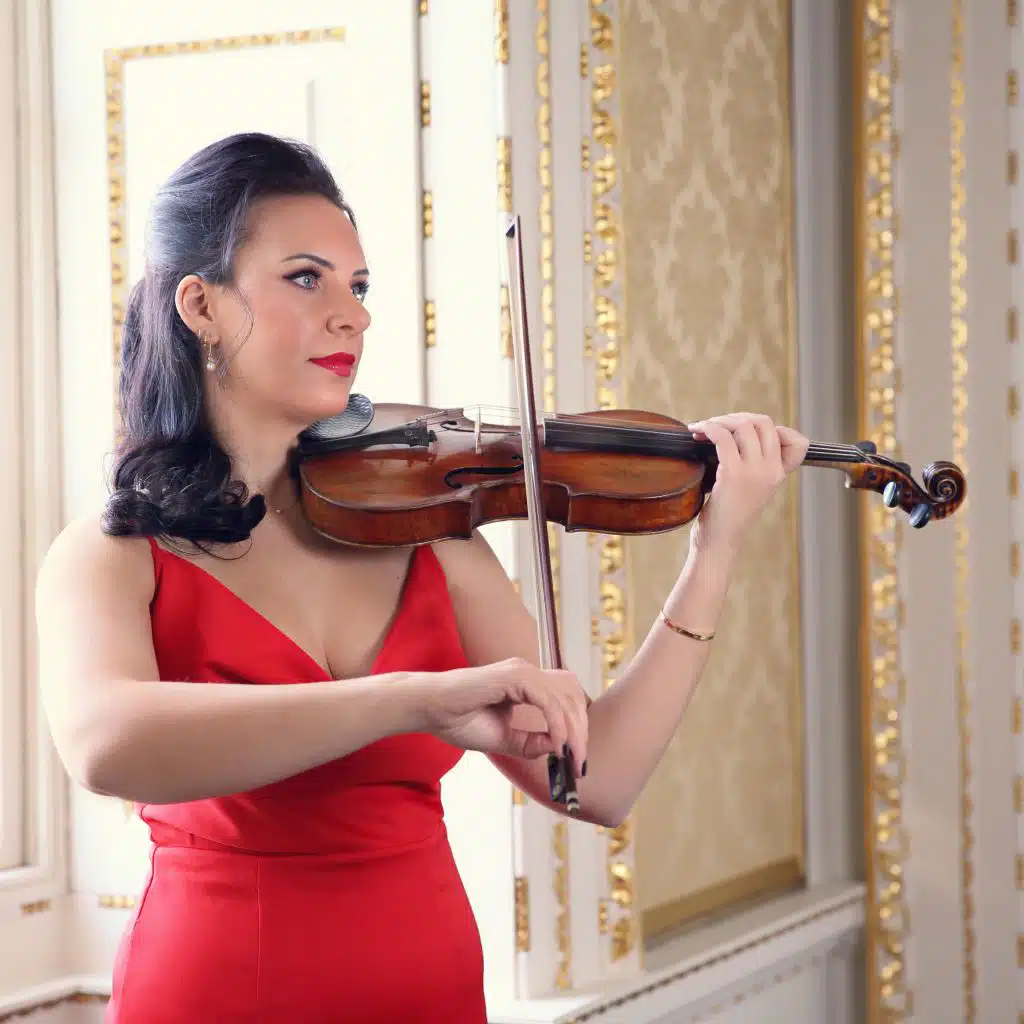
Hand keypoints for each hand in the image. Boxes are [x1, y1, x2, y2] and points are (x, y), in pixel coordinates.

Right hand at [416, 658, 588, 773]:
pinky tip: (557, 745)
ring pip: (565, 696)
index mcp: (526, 683)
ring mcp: (521, 671)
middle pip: (572, 696)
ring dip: (573, 730)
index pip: (566, 698)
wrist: (428, 710)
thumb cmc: (458, 720)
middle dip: (581, 731)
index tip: (576, 760)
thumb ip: (530, 743)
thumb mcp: (503, 739)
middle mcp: (527, 672)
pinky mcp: (512, 676)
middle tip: (579, 765)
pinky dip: (557, 723)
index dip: (577, 727)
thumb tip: (560, 748)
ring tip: (571, 758)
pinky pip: (547, 700)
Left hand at [686, 412, 808, 554]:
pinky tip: (697, 431)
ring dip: (720, 420)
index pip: (797, 440)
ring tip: (703, 428)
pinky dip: (708, 428)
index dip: (772, 428)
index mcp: (779, 474)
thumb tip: (742, 433)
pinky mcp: (732, 474)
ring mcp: (754, 472)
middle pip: (764, 423)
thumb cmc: (729, 515)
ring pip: (744, 425)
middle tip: (718, 425)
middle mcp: (772, 471)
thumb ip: (757, 465)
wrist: (719, 541)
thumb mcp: (754, 489)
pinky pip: (723, 437)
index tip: (745, 432)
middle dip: (738, 417)